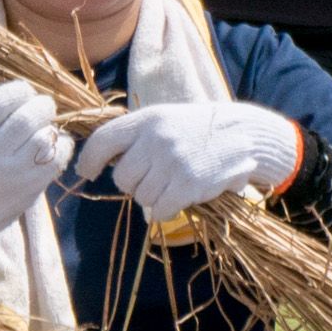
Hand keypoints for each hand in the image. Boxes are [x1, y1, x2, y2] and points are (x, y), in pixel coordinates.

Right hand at [0, 77, 75, 259]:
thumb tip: (26, 94)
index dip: (18, 89)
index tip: (24, 91)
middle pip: (27, 117)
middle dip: (40, 104)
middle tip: (42, 106)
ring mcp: (13, 174)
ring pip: (45, 137)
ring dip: (51, 126)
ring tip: (45, 127)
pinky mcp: (31, 188)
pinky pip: (57, 158)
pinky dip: (61, 145)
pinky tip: (52, 145)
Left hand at [75, 101, 301, 222]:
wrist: (244, 134)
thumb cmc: (198, 129)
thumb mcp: (165, 119)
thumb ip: (136, 137)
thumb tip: (101, 163)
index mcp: (146, 119)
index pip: (103, 141)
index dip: (89, 160)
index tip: (87, 172)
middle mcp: (156, 139)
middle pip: (121, 177)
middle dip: (133, 184)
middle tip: (152, 178)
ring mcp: (172, 163)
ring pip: (140, 196)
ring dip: (152, 197)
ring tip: (173, 183)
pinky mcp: (188, 185)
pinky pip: (158, 211)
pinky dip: (164, 211)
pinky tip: (178, 199)